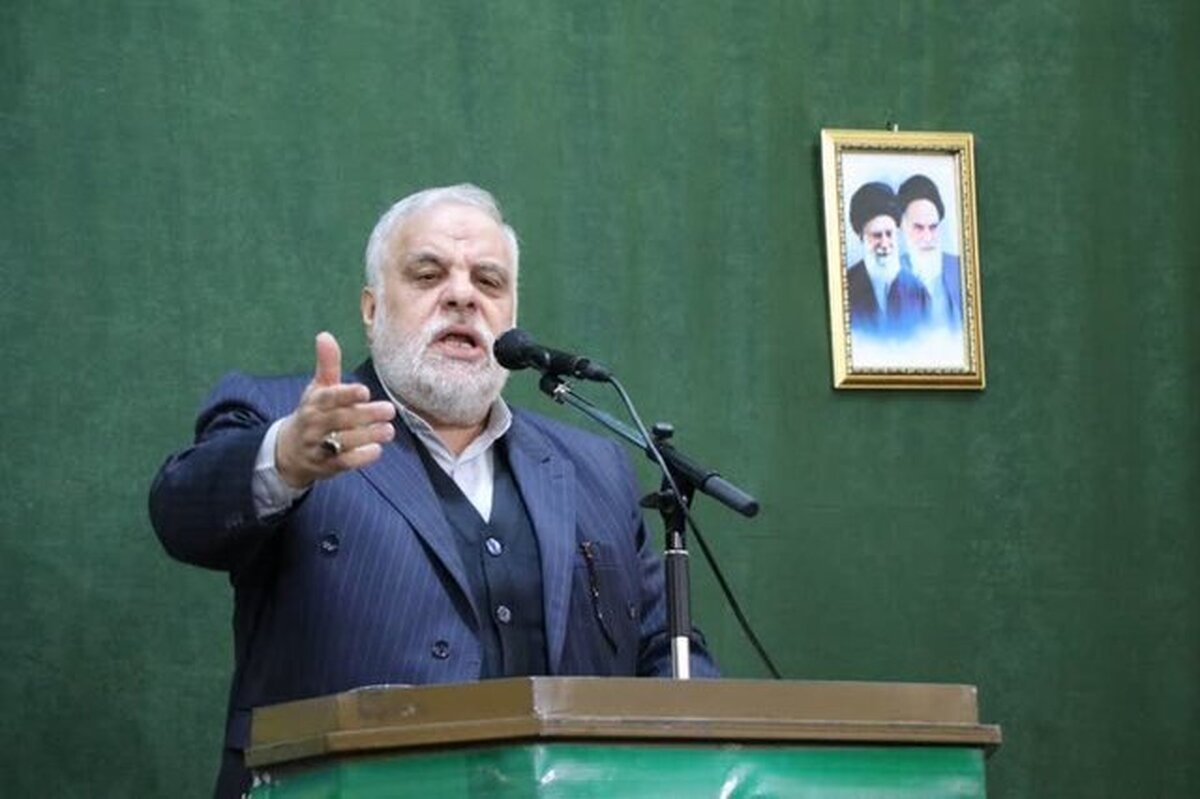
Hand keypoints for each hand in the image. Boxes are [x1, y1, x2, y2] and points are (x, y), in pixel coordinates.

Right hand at [275, 332, 395, 488]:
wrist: (289, 452)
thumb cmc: (312, 414)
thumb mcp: (317, 389)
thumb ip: (327, 365)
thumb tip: (325, 335)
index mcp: (313, 403)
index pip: (329, 398)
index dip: (346, 394)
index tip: (364, 391)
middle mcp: (314, 424)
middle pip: (339, 420)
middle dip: (365, 415)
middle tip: (389, 410)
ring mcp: (319, 446)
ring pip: (343, 442)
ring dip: (367, 436)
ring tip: (389, 430)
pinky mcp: (326, 466)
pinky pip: (343, 463)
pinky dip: (360, 458)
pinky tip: (377, 450)